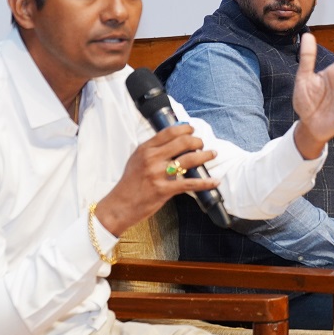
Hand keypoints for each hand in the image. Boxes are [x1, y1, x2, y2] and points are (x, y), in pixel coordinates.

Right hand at [97, 124, 220, 235]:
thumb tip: (174, 139)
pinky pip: (190, 184)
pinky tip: (215, 182)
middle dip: (198, 141)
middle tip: (202, 144)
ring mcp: (157, 174)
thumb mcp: (136, 160)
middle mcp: (151, 158)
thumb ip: (153, 149)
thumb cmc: (130, 183)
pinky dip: (205, 183)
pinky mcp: (163, 190)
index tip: (193, 130)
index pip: (169, 132)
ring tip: (212, 154)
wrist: (119, 206)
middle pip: (183, 142)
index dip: (185, 129)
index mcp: (145, 149)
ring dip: (205, 156)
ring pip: (189, 160)